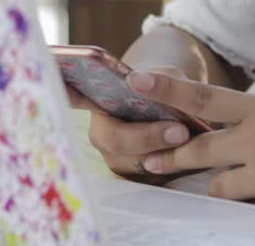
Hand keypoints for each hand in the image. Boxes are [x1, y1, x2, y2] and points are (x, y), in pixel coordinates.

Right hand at [66, 65, 196, 184]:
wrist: (177, 106)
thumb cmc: (165, 86)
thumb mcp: (165, 75)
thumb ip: (157, 80)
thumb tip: (142, 82)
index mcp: (98, 102)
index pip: (70, 97)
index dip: (64, 92)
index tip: (66, 85)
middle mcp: (101, 134)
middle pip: (114, 140)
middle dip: (146, 137)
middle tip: (179, 131)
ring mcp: (117, 158)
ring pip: (133, 165)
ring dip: (163, 157)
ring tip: (190, 143)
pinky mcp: (137, 177)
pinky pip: (151, 179)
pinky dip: (172, 170)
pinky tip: (190, 159)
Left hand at [125, 69, 254, 219]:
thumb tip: (230, 143)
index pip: (203, 99)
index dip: (165, 90)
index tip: (134, 82)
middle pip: (198, 149)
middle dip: (172, 157)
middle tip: (151, 161)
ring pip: (218, 187)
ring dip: (224, 188)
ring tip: (246, 184)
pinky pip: (247, 209)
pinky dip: (252, 206)